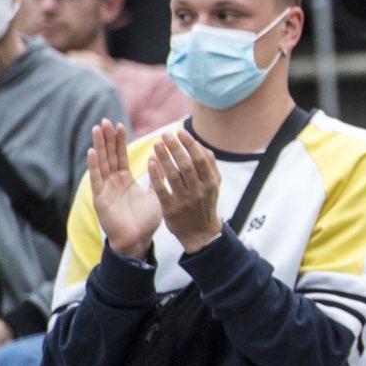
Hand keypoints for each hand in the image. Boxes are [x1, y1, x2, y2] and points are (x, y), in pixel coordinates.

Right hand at [88, 120, 161, 258]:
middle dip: (107, 138)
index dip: (119, 141)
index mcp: (125, 180)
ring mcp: (105, 189)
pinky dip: (94, 165)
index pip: (120, 156)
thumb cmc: (146, 221)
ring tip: (97, 129)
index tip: (119, 125)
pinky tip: (92, 151)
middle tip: (105, 121)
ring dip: (99, 146)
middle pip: (109, 156)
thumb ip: (156, 178)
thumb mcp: (155, 195)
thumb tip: (159, 160)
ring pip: (101, 163)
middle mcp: (113, 182)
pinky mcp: (100, 199)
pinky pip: (97, 179)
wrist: (138, 240)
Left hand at [149, 130, 225, 251]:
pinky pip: (162, 190)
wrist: (200, 234)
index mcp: (211, 183)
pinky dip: (156, 176)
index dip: (190, 144)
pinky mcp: (171, 209)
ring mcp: (185, 200)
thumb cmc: (205, 205)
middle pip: (186, 165)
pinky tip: (151, 163)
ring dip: (164, 158)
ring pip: (174, 175)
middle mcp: (199, 191)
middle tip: (165, 134)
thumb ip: (210, 168)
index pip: (201, 159)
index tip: (180, 132)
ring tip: (156, 145)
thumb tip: (203, 148)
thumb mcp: (213, 187)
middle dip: (175, 147)